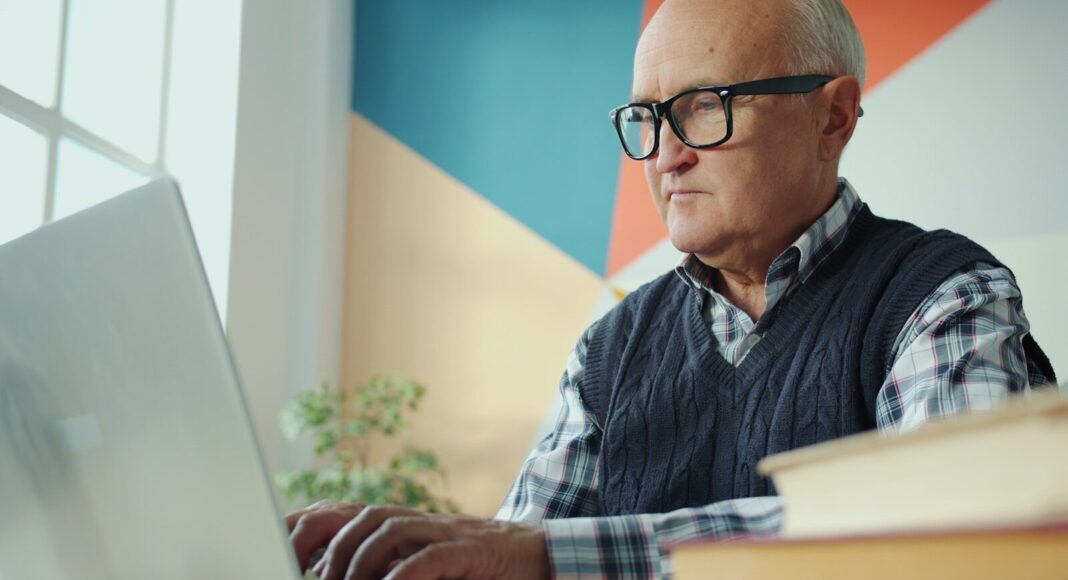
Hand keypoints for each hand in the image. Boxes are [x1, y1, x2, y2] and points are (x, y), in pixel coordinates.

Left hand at [287, 502, 548, 579]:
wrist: (538, 557)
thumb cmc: (477, 569)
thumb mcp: (425, 567)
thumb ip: (389, 568)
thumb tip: (336, 573)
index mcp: (406, 525)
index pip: (348, 514)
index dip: (310, 528)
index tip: (281, 550)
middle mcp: (420, 522)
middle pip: (361, 517)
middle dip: (328, 545)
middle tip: (307, 575)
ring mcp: (444, 532)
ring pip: (389, 530)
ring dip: (358, 561)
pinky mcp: (468, 550)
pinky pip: (428, 557)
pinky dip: (403, 573)